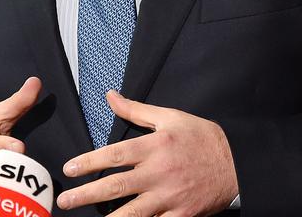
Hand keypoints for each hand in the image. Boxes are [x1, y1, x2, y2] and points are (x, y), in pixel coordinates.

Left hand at [57, 91, 237, 216]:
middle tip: (64, 201)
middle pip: (116, 186)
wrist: (237, 161)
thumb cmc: (201, 136)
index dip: (89, 162)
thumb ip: (136, 110)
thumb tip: (110, 96)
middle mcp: (159, 173)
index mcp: (154, 147)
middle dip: (86, 195)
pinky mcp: (182, 215)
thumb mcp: (169, 116)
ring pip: (133, 213)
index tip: (70, 168)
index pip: (115, 155)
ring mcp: (170, 197)